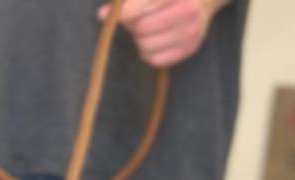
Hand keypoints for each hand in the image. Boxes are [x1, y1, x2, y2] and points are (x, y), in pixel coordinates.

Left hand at [98, 0, 225, 67]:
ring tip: (145, 28)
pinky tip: (153, 39)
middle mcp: (188, 10)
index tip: (108, 14)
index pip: (143, 4)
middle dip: (131, 24)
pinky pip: (155, 59)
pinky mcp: (190, 48)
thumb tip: (102, 15)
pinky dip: (147, 52)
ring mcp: (191, 31)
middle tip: (134, 19)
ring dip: (139, 39)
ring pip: (146, 46)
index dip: (123, 12)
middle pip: (142, 28)